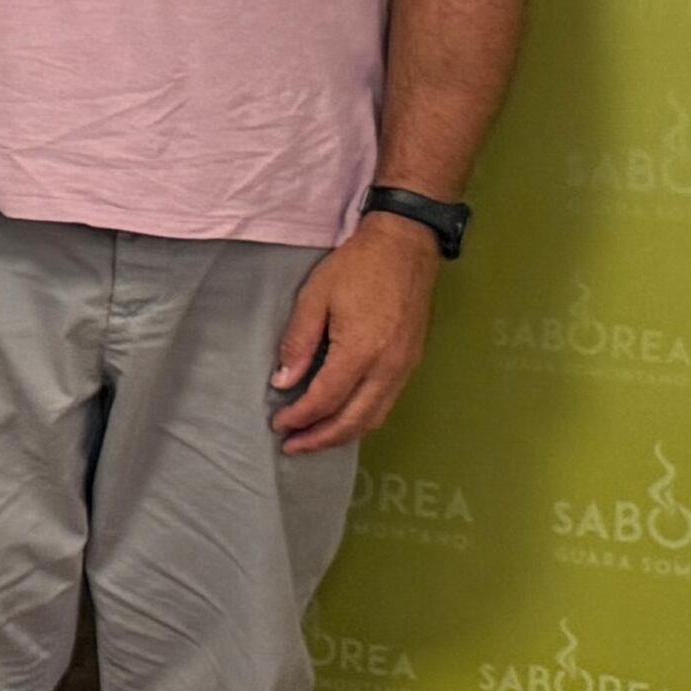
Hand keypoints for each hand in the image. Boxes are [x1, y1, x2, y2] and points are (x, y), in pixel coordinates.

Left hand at [272, 213, 442, 453]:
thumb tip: (283, 382)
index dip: (300, 417)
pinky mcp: (412, 362)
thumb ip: (298, 342)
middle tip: (293, 446)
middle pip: (354, 420)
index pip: (326, 400)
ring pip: (374, 417)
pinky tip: (344, 418)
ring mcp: (405, 367)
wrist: (406, 245)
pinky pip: (387, 403)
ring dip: (344, 434)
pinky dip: (363, 418)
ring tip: (315, 439)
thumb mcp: (316, 297)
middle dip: (321, 438)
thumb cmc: (357, 266)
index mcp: (361, 352)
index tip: (279, 425)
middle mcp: (388, 368)